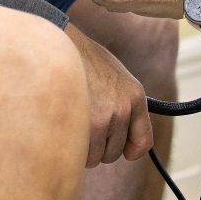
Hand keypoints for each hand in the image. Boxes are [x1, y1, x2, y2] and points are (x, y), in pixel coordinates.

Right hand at [64, 24, 153, 166]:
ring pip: (95, 156)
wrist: (58, 42)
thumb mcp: (113, 75)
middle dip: (99, 147)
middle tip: (85, 128)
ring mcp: (103, 118)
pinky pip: (79, 154)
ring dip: (83, 149)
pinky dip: (70, 149)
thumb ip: (122, 103)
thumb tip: (128, 144)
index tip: (124, 152)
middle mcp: (122, 109)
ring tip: (72, 125)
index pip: (143, 141)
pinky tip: (63, 129)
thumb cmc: (81, 59)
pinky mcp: (82, 124)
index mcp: (135, 96)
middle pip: (113, 152)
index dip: (131, 150)